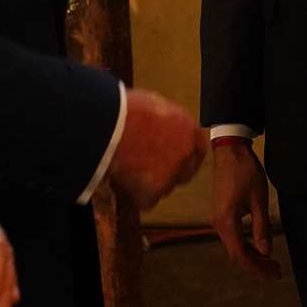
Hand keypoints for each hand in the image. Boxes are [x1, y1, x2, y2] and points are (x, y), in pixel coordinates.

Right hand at [108, 88, 207, 210]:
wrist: (108, 126)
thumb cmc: (126, 110)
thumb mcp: (154, 106)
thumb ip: (164, 123)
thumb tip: (160, 129)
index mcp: (189, 129)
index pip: (197, 149)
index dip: (185, 155)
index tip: (175, 158)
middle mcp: (185, 154)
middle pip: (183, 171)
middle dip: (169, 173)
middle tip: (147, 169)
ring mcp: (171, 175)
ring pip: (164, 187)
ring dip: (150, 184)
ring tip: (126, 170)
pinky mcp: (154, 192)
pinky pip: (145, 199)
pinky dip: (134, 194)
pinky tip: (120, 180)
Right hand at [210, 141, 280, 278]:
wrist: (229, 150)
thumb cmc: (245, 172)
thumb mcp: (259, 200)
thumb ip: (261, 227)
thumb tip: (265, 252)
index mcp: (227, 222)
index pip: (240, 255)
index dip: (256, 268)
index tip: (273, 273)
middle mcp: (218, 224)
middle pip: (236, 253)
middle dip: (256, 265)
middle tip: (276, 270)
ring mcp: (218, 219)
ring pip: (234, 246)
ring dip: (251, 255)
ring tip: (270, 262)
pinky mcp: (221, 213)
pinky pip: (232, 236)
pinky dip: (245, 244)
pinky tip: (258, 246)